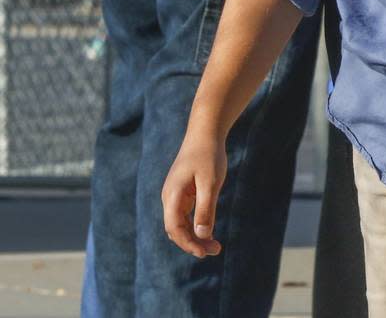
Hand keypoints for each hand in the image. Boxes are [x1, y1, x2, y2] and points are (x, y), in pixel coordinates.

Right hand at [161, 131, 226, 258]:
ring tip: (215, 245)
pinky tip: (209, 230)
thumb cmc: (208, 156)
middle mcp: (170, 197)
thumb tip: (201, 235)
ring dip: (195, 236)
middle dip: (193, 243)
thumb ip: (205, 208)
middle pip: (176, 229)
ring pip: (181, 223)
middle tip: (216, 250)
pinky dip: (196, 224)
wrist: (205, 133)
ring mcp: (175, 195)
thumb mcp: (210, 183)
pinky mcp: (183, 192)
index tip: (204, 252)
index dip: (188, 243)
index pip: (175, 228)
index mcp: (172, 195)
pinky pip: (186, 215)